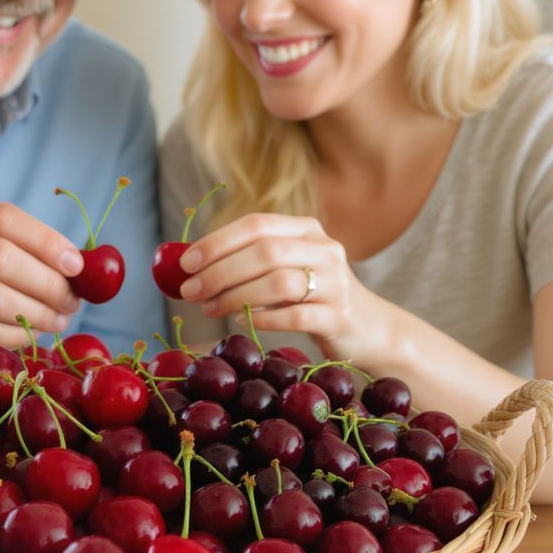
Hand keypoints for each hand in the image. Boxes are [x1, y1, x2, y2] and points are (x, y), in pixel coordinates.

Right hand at [0, 200, 83, 374]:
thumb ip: (17, 246)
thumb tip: (85, 263)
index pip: (3, 217)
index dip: (47, 239)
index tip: (78, 263)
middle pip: (2, 258)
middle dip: (49, 281)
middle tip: (72, 299)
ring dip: (40, 312)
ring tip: (59, 318)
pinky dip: (20, 335)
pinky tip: (32, 335)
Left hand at [177, 213, 386, 362]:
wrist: (367, 328)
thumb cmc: (310, 297)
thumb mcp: (284, 270)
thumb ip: (245, 262)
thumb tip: (185, 267)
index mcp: (306, 229)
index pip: (257, 224)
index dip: (218, 242)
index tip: (186, 263)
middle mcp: (324, 249)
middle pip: (265, 252)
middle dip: (220, 272)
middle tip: (190, 291)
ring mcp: (336, 282)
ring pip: (279, 283)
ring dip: (235, 296)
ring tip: (209, 308)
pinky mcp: (340, 315)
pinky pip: (295, 316)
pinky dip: (263, 319)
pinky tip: (243, 322)